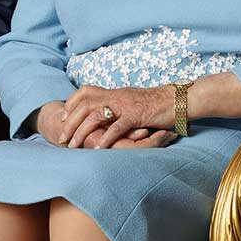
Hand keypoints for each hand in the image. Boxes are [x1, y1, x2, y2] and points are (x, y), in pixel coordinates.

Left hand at [34, 98, 173, 149]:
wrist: (178, 98)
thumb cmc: (157, 102)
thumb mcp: (132, 100)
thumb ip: (118, 105)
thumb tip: (107, 113)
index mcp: (114, 92)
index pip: (84, 92)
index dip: (71, 104)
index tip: (63, 117)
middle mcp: (116, 96)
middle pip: (84, 105)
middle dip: (70, 122)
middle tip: (62, 139)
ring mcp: (125, 105)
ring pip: (95, 116)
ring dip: (82, 132)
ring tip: (74, 146)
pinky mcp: (136, 115)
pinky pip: (116, 127)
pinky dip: (105, 138)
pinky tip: (98, 148)